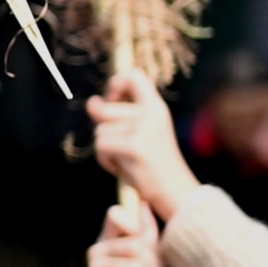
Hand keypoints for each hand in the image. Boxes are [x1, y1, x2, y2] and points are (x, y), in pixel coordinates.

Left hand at [84, 70, 199, 222]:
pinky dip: (105, 160)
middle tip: (121, 146)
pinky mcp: (135, 145)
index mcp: (156, 107)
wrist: (174, 190)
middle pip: (105, 108)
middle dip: (103, 129)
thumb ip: (116, 115)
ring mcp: (144, 128)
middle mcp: (152, 113)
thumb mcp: (138, 132)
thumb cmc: (152, 163)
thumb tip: (92, 102)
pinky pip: (101, 146)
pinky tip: (121, 167)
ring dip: (105, 148)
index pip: (134, 76)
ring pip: (100, 130)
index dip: (116, 83)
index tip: (112, 99)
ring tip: (125, 159)